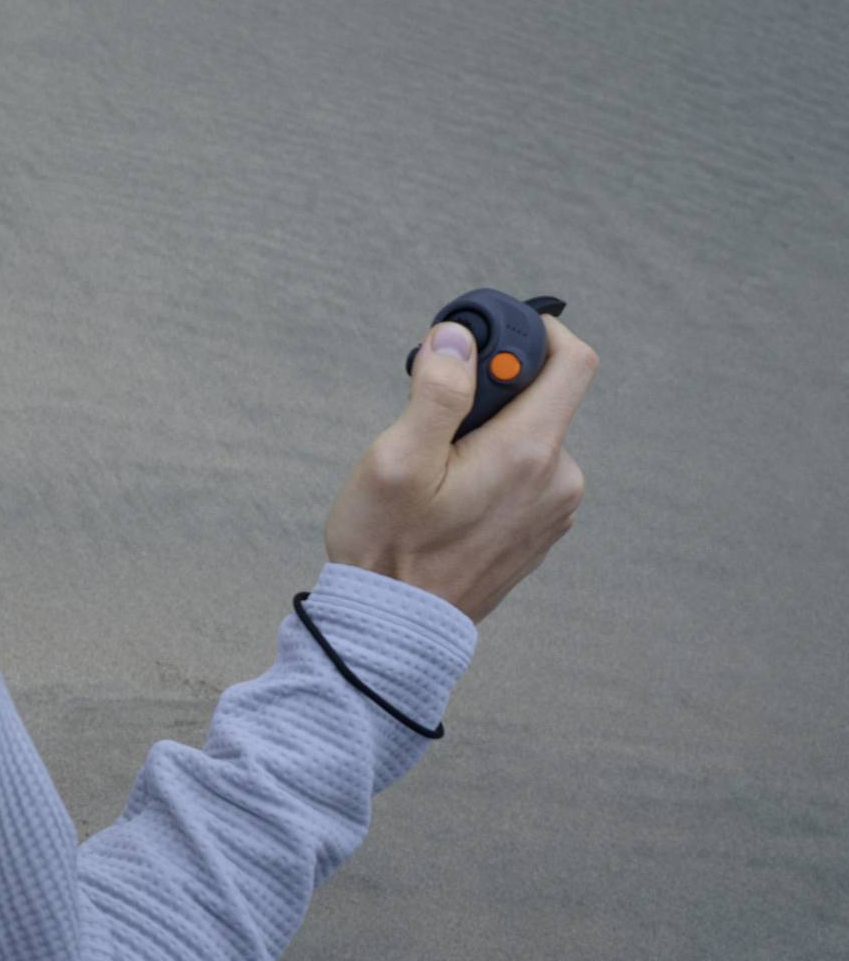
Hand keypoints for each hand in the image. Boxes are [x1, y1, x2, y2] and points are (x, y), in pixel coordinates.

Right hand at [323, 313, 597, 621]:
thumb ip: (436, 392)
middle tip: (431, 417)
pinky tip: (449, 497)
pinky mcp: (542, 531)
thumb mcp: (396, 459)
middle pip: (544, 400)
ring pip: (532, 438)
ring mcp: (555, 509)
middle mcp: (559, 479)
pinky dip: (494, 466)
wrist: (395, 628)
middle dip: (493, 391)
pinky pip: (528, 474)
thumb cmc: (389, 546)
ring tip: (434, 468)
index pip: (572, 364)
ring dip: (489, 433)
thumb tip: (458, 338)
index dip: (539, 332)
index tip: (492, 335)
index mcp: (529, 453)